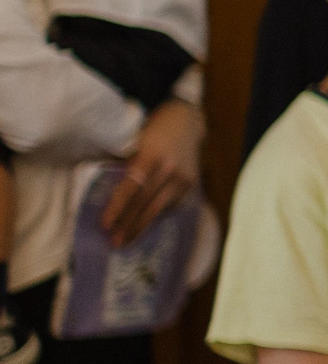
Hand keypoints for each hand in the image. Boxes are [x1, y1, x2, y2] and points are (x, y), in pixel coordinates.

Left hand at [102, 100, 201, 245]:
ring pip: (159, 208)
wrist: (187, 120)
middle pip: (146, 202)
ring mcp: (184, 177)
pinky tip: (144, 227)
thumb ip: (124, 162)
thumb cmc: (152, 129)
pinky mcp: (191, 184)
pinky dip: (156, 216)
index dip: (117, 207)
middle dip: (128, 224)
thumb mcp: (134, 140)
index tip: (104, 225)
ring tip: (126, 241)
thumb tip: (100, 188)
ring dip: (141, 226)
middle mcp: (170, 168)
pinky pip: (171, 205)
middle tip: (113, 242)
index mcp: (152, 154)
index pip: (131, 187)